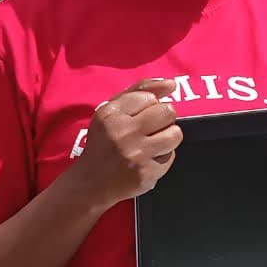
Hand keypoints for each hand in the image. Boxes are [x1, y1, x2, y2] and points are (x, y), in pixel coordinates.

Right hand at [69, 79, 182, 211]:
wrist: (90, 183)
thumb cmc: (104, 143)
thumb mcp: (111, 111)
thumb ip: (139, 91)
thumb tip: (171, 83)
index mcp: (111, 113)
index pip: (149, 97)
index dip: (148, 107)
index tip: (136, 119)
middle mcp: (123, 132)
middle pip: (167, 112)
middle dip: (162, 120)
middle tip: (148, 131)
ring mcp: (136, 154)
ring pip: (175, 134)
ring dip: (167, 138)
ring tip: (151, 145)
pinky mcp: (147, 173)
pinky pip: (171, 156)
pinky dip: (161, 158)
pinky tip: (146, 161)